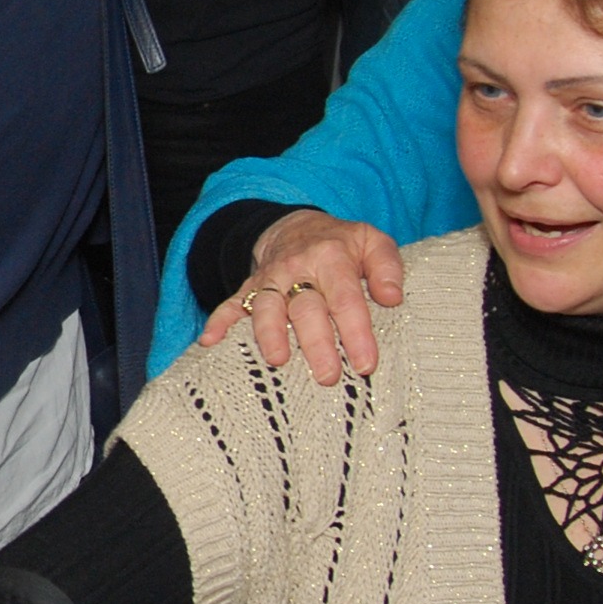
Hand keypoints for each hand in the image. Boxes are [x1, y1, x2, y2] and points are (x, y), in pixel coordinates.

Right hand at [199, 210, 404, 382]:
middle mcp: (297, 269)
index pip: (345, 298)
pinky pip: (230, 304)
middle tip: (328, 375)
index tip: (365, 363)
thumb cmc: (342, 244)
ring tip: (277, 361)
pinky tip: (210, 342)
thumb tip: (393, 297)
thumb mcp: (372, 241)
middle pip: (305, 307)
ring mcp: (269, 280)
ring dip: (269, 333)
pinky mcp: (248, 289)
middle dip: (315, 342)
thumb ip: (387, 266)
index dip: (356, 331)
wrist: (296, 228)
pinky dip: (219, 322)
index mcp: (332, 258)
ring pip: (265, 306)